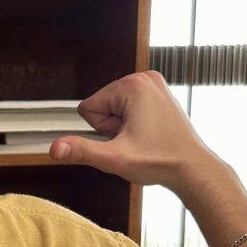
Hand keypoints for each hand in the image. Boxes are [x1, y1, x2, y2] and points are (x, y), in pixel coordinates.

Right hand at [48, 71, 225, 193]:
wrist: (192, 168)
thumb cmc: (161, 161)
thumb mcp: (114, 159)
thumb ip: (81, 151)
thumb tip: (55, 149)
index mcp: (132, 85)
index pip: (87, 108)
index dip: (101, 131)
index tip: (125, 137)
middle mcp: (144, 78)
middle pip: (101, 106)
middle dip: (112, 128)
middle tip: (136, 140)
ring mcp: (153, 84)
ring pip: (114, 108)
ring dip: (123, 127)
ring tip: (144, 138)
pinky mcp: (158, 93)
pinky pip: (129, 108)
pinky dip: (134, 123)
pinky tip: (149, 133)